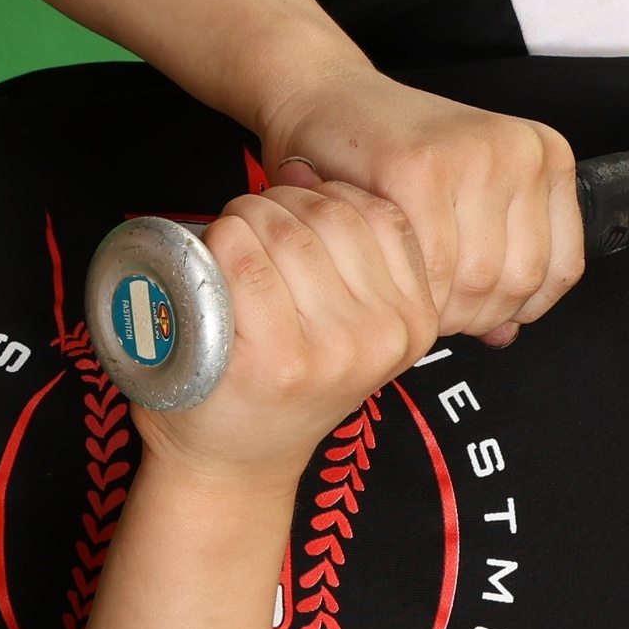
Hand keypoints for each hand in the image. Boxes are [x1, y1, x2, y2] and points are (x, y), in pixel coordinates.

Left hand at [137, 177, 443, 486]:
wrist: (234, 465)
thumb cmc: (283, 382)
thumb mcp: (350, 328)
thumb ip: (356, 262)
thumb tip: (305, 163)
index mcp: (414, 323)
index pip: (382, 216)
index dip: (327, 193)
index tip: (296, 205)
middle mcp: (384, 338)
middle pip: (331, 217)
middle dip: (280, 200)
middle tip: (250, 219)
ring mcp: (333, 352)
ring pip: (289, 232)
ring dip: (248, 214)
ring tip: (232, 233)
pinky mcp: (278, 359)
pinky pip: (249, 262)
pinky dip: (223, 240)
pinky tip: (214, 251)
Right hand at [250, 69, 580, 346]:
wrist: (325, 95)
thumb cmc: (391, 153)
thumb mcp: (463, 199)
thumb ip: (494, 263)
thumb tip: (506, 336)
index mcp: (545, 155)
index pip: (560, 269)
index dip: (516, 310)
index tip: (479, 314)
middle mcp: (520, 152)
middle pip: (519, 280)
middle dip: (473, 316)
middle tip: (435, 311)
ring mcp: (476, 156)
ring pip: (479, 281)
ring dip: (442, 310)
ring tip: (412, 295)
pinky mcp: (421, 169)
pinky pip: (432, 268)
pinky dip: (410, 290)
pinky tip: (390, 277)